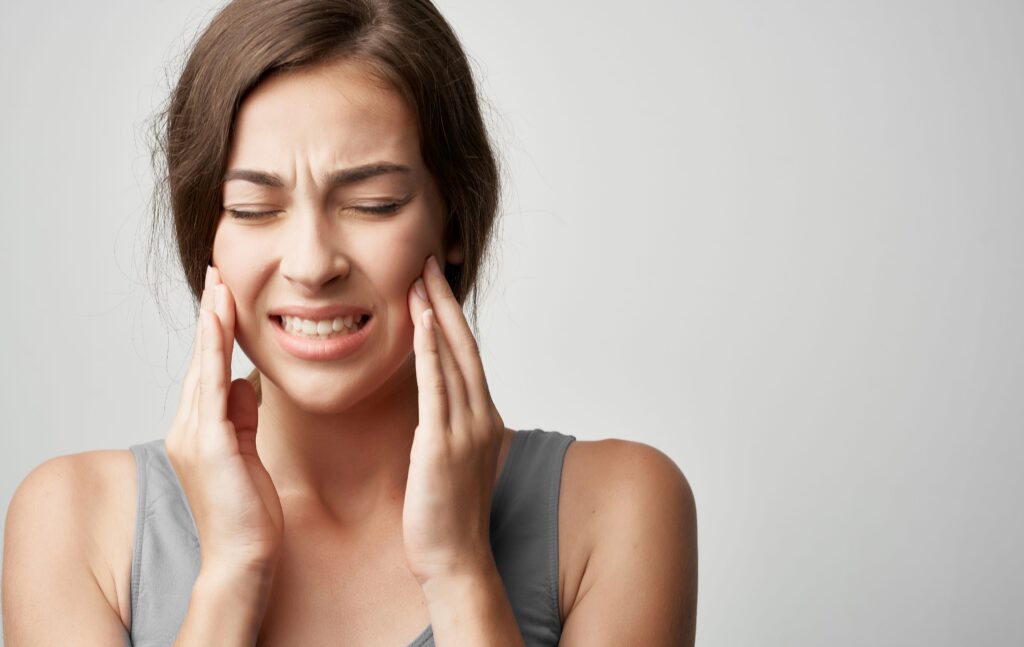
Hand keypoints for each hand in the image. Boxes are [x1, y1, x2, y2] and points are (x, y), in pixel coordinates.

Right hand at [164, 265, 284, 576]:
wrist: (243, 555)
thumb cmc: (248, 510)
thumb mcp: (248, 451)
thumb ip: (242, 416)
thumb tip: (243, 381)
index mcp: (200, 428)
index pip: (207, 368)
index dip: (215, 331)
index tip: (223, 295)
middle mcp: (189, 426)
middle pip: (200, 359)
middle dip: (211, 315)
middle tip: (218, 273)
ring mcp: (194, 434)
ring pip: (203, 365)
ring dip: (212, 323)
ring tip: (220, 285)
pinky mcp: (209, 444)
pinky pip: (211, 387)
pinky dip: (215, 352)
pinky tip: (221, 324)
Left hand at [402, 254, 505, 585]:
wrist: (455, 561)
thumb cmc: (447, 517)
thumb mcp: (451, 462)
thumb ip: (445, 428)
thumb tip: (431, 408)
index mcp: (481, 418)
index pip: (466, 355)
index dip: (451, 316)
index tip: (433, 284)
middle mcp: (480, 416)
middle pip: (464, 344)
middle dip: (445, 300)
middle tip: (428, 261)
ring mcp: (465, 429)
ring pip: (453, 356)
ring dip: (437, 312)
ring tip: (420, 276)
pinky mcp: (442, 444)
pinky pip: (437, 387)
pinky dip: (432, 349)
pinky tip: (423, 320)